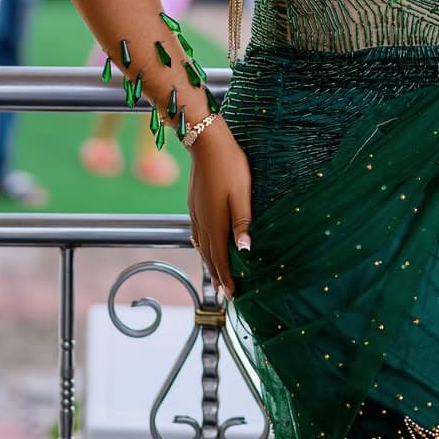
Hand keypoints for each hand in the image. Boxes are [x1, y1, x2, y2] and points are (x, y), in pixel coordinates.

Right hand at [185, 116, 252, 299]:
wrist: (205, 142)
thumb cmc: (230, 165)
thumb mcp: (242, 193)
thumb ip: (242, 221)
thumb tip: (244, 249)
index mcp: (215, 222)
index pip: (220, 258)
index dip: (226, 277)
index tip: (231, 296)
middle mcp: (202, 221)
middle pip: (209, 256)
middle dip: (217, 276)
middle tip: (225, 295)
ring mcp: (195, 212)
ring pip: (201, 245)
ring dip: (209, 263)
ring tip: (216, 276)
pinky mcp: (194, 204)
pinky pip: (197, 233)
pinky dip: (202, 246)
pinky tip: (204, 245)